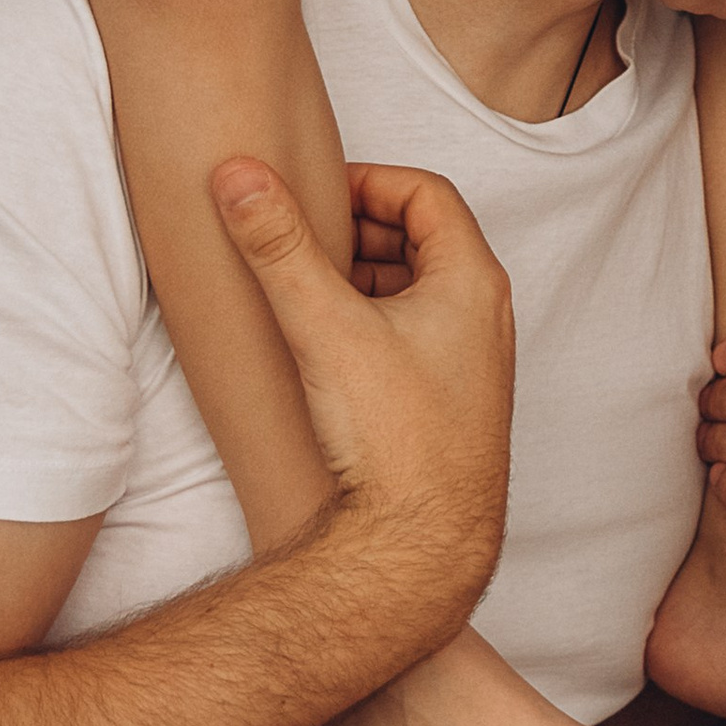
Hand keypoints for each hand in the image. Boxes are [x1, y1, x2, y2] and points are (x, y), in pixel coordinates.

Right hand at [214, 157, 512, 636]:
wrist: (420, 549)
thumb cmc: (393, 438)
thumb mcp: (325, 325)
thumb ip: (279, 245)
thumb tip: (239, 175)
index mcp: (473, 282)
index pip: (425, 193)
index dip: (367, 181)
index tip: (313, 194)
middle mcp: (486, 318)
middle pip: (424, 239)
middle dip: (359, 230)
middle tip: (300, 238)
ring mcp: (473, 365)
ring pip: (417, 292)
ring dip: (363, 279)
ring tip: (304, 288)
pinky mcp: (453, 406)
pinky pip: (415, 337)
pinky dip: (372, 323)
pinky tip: (325, 346)